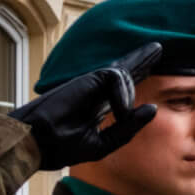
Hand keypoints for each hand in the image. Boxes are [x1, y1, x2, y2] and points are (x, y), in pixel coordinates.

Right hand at [10, 43, 162, 170]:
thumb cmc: (61, 147)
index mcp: (97, 106)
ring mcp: (90, 84)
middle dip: (141, 60)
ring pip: (123, 74)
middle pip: (122, 70)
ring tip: (122, 114)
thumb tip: (153, 108)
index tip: (151, 67)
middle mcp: (95, 92)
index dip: (136, 77)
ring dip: (129, 93)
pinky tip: (121, 110)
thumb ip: (128, 127)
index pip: (121, 88)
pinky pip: (115, 77)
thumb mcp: (103, 143)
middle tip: (157, 47)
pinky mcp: (86, 79)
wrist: (37, 144)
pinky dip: (122, 94)